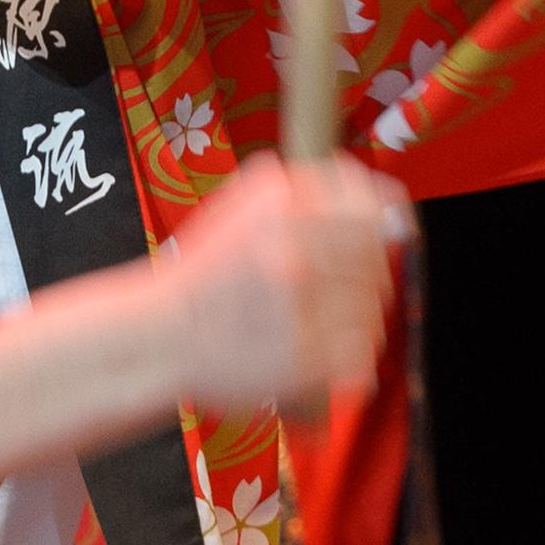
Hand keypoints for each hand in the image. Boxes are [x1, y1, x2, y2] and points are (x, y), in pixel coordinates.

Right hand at [162, 154, 408, 419]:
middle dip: (364, 272)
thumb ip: (302, 188)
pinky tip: (316, 343)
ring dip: (355, 312)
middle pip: (379, 261)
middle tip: (335, 283)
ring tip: (318, 316)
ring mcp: (305, 309)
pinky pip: (363, 349)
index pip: (374, 209)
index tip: (381, 233)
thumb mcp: (241, 205)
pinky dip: (348, 349)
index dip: (384, 221)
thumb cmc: (203, 276)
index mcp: (284, 210)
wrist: (161, 336)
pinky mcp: (310, 359)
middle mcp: (297, 254)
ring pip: (374, 308)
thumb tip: (362, 184)